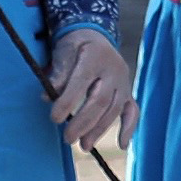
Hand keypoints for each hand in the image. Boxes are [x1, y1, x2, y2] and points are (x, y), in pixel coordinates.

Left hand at [46, 28, 131, 147]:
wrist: (96, 35)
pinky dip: (129, 128)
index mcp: (95, 56)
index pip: (82, 82)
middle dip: (84, 122)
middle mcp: (114, 70)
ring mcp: (124, 82)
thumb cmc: (75, 45)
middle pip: (100, 100)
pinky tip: (122, 145)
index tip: (54, 119)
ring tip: (84, 145)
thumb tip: (47, 97)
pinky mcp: (128, 92)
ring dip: (99, 130)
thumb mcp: (63, 51)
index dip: (68, 102)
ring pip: (114, 109)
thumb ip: (58, 73)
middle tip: (68, 138)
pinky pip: (133, 111)